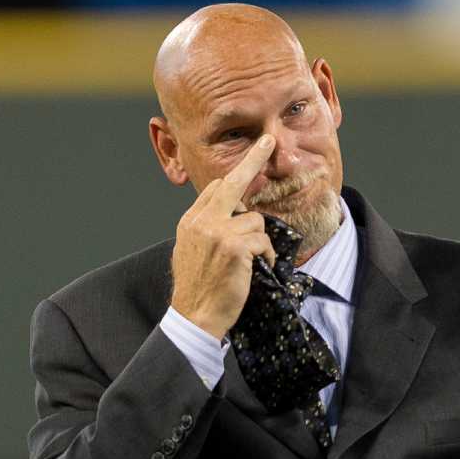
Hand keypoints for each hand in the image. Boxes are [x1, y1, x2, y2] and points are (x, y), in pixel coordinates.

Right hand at [168, 134, 277, 336]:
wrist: (194, 317)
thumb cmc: (197, 290)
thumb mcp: (190, 252)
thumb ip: (204, 231)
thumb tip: (224, 218)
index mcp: (190, 222)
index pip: (216, 189)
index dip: (236, 177)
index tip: (252, 155)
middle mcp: (201, 222)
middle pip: (232, 182)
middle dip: (253, 160)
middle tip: (269, 141)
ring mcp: (218, 233)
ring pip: (254, 219)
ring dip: (260, 241)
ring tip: (253, 262)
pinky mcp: (234, 248)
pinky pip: (262, 240)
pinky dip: (266, 256)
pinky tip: (258, 269)